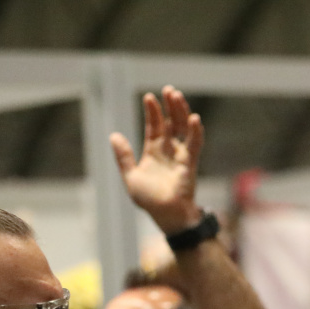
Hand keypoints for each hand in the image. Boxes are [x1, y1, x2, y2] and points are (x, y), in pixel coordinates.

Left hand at [110, 86, 203, 234]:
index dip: (152, 112)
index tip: (148, 97)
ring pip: (183, 129)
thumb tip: (114, 135)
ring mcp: (181, 156)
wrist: (166, 216)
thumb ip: (124, 157)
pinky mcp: (190, 163)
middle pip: (171, 123)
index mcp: (153, 153)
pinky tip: (193, 118)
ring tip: (177, 96)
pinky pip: (195, 144)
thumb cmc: (149, 201)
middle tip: (168, 90)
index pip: (154, 127)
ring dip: (181, 112)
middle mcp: (168, 151)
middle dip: (169, 107)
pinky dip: (195, 131)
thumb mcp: (131, 177)